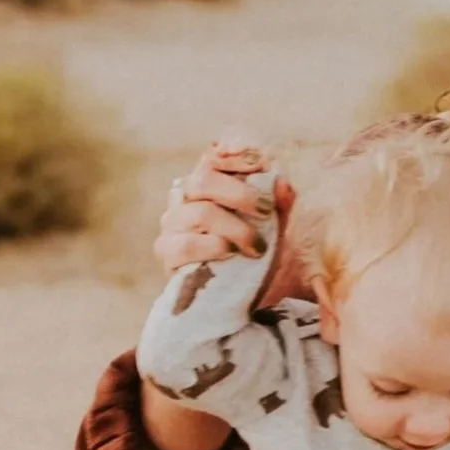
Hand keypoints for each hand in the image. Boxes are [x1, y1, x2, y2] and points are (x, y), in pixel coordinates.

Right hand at [153, 139, 293, 275]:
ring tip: (257, 246)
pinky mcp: (166, 250)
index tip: (263, 165)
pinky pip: (186, 244)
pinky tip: (231, 253)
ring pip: (201, 212)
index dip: (236, 157)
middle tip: (265, 210)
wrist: (236, 292)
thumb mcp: (272, 226)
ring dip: (236, 228)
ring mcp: (171, 222)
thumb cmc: (251, 250)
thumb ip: (279, 204)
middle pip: (204, 179)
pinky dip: (214, 247)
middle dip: (241, 193)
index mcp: (206, 183)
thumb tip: (283, 184)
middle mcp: (184, 197)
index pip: (212, 157)